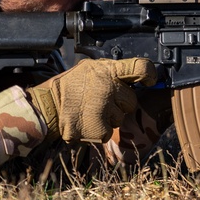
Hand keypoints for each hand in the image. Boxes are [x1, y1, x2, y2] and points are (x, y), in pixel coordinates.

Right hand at [27, 57, 156, 143]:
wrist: (49, 106)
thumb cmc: (71, 86)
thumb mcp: (90, 68)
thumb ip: (112, 70)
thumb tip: (133, 75)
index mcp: (108, 70)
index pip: (139, 67)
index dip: (149, 74)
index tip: (150, 80)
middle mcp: (109, 88)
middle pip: (131, 101)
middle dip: (120, 103)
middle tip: (102, 101)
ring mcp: (105, 109)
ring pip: (121, 118)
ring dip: (109, 118)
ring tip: (91, 111)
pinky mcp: (100, 128)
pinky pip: (110, 132)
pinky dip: (100, 130)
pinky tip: (88, 122)